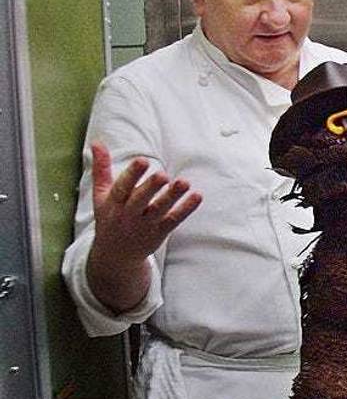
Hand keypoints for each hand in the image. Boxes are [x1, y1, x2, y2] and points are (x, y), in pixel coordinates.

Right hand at [90, 142, 200, 262]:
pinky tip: (197, 196)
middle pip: (140, 201)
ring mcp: (145, 225)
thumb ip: (101, 169)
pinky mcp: (160, 232)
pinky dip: (186, 209)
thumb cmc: (110, 217)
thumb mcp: (101, 196)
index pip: (122, 188)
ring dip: (172, 197)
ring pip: (160, 210)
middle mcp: (128, 215)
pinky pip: (174, 220)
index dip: (132, 174)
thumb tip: (97, 142)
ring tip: (184, 182)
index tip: (143, 160)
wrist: (116, 255)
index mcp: (113, 203)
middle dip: (151, 188)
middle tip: (163, 175)